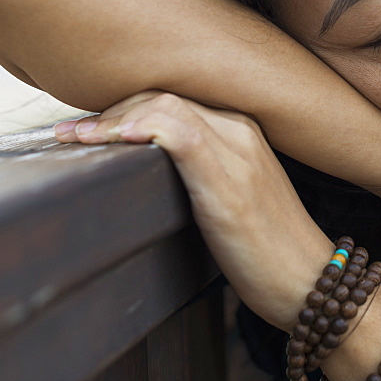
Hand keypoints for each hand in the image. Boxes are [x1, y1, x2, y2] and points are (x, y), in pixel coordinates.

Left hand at [54, 91, 332, 331]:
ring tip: (77, 139)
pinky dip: (138, 128)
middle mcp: (241, 130)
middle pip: (162, 96)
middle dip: (110, 111)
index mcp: (242, 132)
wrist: (311, 284)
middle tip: (70, 135)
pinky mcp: (228, 178)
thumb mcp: (232, 204)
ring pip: (164, 105)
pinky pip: (176, 131)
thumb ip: (200, 179)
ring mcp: (237, 150)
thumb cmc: (270, 253)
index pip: (173, 101)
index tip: (88, 131)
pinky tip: (112, 141)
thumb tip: (149, 180)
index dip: (124, 110)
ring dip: (112, 119)